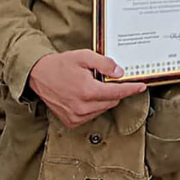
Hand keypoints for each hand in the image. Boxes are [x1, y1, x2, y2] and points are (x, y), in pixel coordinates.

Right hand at [28, 50, 145, 128]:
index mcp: (87, 91)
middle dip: (114, 90)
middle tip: (104, 78)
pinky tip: (85, 95)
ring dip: (103, 98)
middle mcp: (82, 108)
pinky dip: (94, 105)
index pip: (117, 93)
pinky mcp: (72, 122)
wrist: (39, 76)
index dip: (131, 89)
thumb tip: (120, 73)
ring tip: (90, 85)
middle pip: (112, 101)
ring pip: (103, 108)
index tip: (141, 86)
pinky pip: (92, 115)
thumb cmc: (61, 65)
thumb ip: (104, 64)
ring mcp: (76, 117)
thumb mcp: (84, 56)